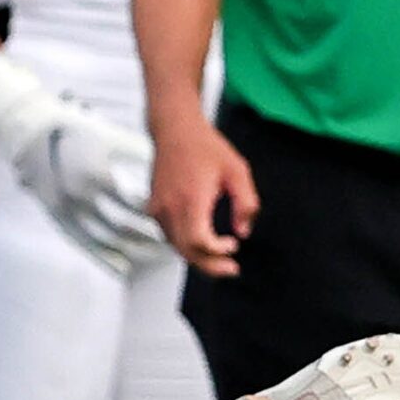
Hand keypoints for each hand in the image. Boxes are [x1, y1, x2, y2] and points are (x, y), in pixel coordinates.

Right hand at [7, 100, 165, 274]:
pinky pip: (85, 244)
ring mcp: (66, 210)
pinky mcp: (58, 218)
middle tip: (172, 244)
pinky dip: (106, 258)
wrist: (34, 134)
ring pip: (105, 241)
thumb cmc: (77, 131)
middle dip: (150, 239)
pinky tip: (125, 268)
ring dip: (132, 251)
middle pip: (123, 228)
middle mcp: (80, 197)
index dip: (159, 216)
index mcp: (96, 175)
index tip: (176, 222)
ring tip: (154, 255)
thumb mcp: (110, 137)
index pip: (136, 206)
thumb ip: (140, 154)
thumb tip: (170, 171)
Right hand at [146, 111, 259, 277]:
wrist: (175, 130)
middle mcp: (170, 207)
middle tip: (229, 268)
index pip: (199, 241)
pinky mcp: (154, 208)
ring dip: (197, 256)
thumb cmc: (204, 146)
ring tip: (218, 257)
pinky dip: (185, 244)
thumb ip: (246, 203)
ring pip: (176, 246)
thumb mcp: (237, 170)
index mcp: (191, 198)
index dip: (217, 252)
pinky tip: (200, 241)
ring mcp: (158, 209)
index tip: (233, 245)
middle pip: (186, 251)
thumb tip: (243, 230)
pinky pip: (169, 235)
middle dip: (209, 265)